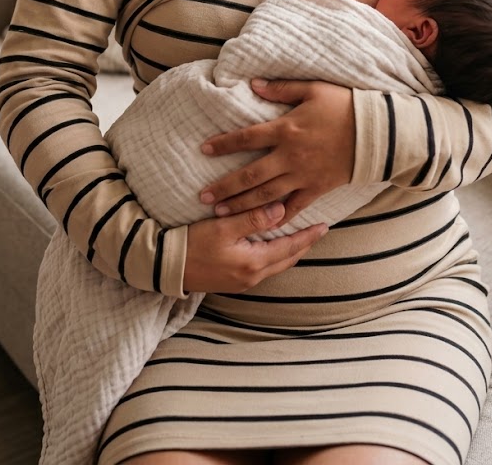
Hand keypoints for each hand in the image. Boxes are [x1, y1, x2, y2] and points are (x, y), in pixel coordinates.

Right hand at [183, 202, 327, 292]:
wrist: (166, 266)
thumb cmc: (193, 243)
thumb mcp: (223, 226)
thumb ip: (253, 218)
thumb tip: (280, 210)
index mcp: (253, 262)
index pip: (289, 248)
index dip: (308, 236)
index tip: (324, 226)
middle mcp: (252, 276)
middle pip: (286, 260)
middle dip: (303, 245)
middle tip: (318, 231)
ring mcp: (243, 282)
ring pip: (276, 265)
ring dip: (290, 251)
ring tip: (301, 237)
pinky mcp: (233, 282)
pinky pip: (264, 268)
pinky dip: (275, 256)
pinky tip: (274, 247)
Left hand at [199, 79, 354, 222]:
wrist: (377, 132)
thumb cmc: (344, 106)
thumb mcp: (313, 90)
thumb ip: (281, 89)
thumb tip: (253, 84)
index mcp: (286, 129)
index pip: (246, 138)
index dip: (223, 144)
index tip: (203, 149)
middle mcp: (290, 156)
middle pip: (250, 175)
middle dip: (224, 187)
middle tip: (202, 197)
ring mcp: (303, 175)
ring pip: (266, 196)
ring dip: (241, 205)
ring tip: (221, 214)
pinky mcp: (318, 188)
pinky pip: (295, 207)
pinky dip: (278, 217)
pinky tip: (262, 225)